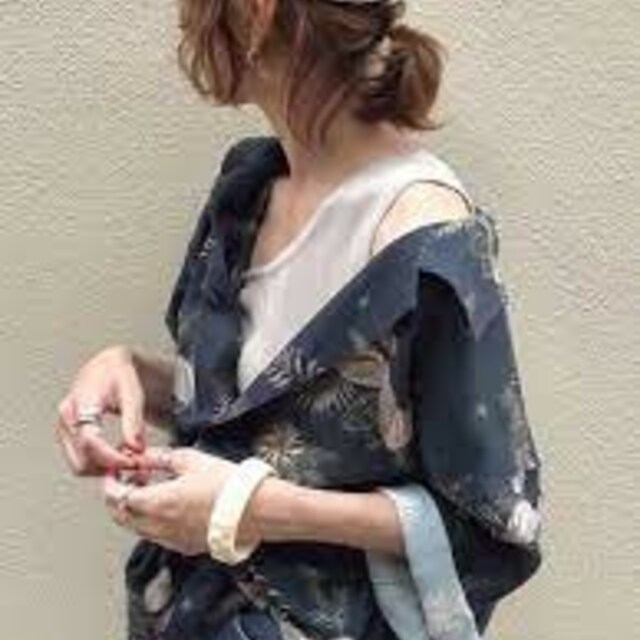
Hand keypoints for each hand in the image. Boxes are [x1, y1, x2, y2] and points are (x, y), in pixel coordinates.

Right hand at [54, 345, 146, 475]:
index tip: (132, 462)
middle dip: (109, 467)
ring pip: (79, 464)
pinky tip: (118, 458)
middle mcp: (67, 417)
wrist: (106, 367)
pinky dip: (99, 465)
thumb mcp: (132, 393)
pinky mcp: (67, 436)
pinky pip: (79, 459)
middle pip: (81, 458)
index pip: (90, 440)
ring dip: (104, 469)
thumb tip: (136, 448)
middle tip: (136, 464)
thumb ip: (133, 421)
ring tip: (129, 460)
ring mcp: (64, 428)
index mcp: (81, 402)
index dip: (112, 456)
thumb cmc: (118, 375)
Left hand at [102, 448, 242, 555]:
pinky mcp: (185, 546)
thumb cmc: (228, 484)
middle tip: (123, 480)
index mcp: (158, 502)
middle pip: (121, 517)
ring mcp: (172, 540)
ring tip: (146, 489)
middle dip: (116, 498)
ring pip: (137, 529)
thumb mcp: (191, 460)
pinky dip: (149, 522)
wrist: (256, 510)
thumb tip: (142, 455)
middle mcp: (159, 526)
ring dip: (132, 510)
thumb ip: (161, 458)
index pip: (118, 497)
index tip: (114, 471)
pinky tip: (164, 505)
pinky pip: (156, 536)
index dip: (110, 483)